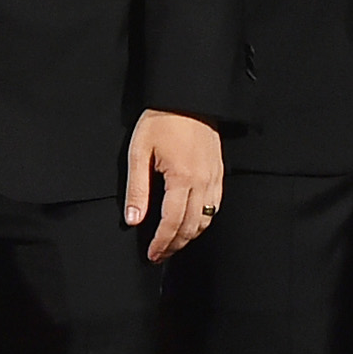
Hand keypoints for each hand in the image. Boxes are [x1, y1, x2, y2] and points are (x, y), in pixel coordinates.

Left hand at [126, 110, 223, 260]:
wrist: (187, 98)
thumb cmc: (160, 120)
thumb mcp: (139, 152)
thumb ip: (137, 189)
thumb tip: (133, 220)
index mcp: (182, 178)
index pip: (172, 222)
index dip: (162, 242)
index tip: (152, 254)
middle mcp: (202, 182)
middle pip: (191, 226)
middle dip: (175, 245)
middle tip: (160, 255)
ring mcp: (214, 178)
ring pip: (207, 219)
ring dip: (190, 236)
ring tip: (172, 243)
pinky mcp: (219, 172)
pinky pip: (215, 205)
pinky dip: (203, 220)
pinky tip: (191, 223)